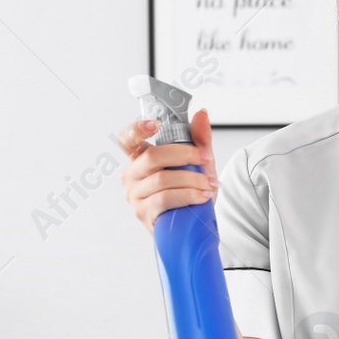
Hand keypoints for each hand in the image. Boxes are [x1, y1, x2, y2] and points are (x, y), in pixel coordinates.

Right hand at [115, 108, 218, 231]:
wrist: (194, 223)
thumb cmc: (191, 190)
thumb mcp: (199, 162)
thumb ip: (199, 139)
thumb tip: (201, 114)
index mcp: (140, 159)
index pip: (127, 139)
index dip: (137, 129)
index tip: (155, 125)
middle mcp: (132, 175)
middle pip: (151, 156)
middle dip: (184, 155)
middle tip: (205, 159)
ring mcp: (135, 195)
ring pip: (162, 179)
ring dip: (192, 179)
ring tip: (210, 184)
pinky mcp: (143, 212)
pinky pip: (164, 199)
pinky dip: (187, 195)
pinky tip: (201, 196)